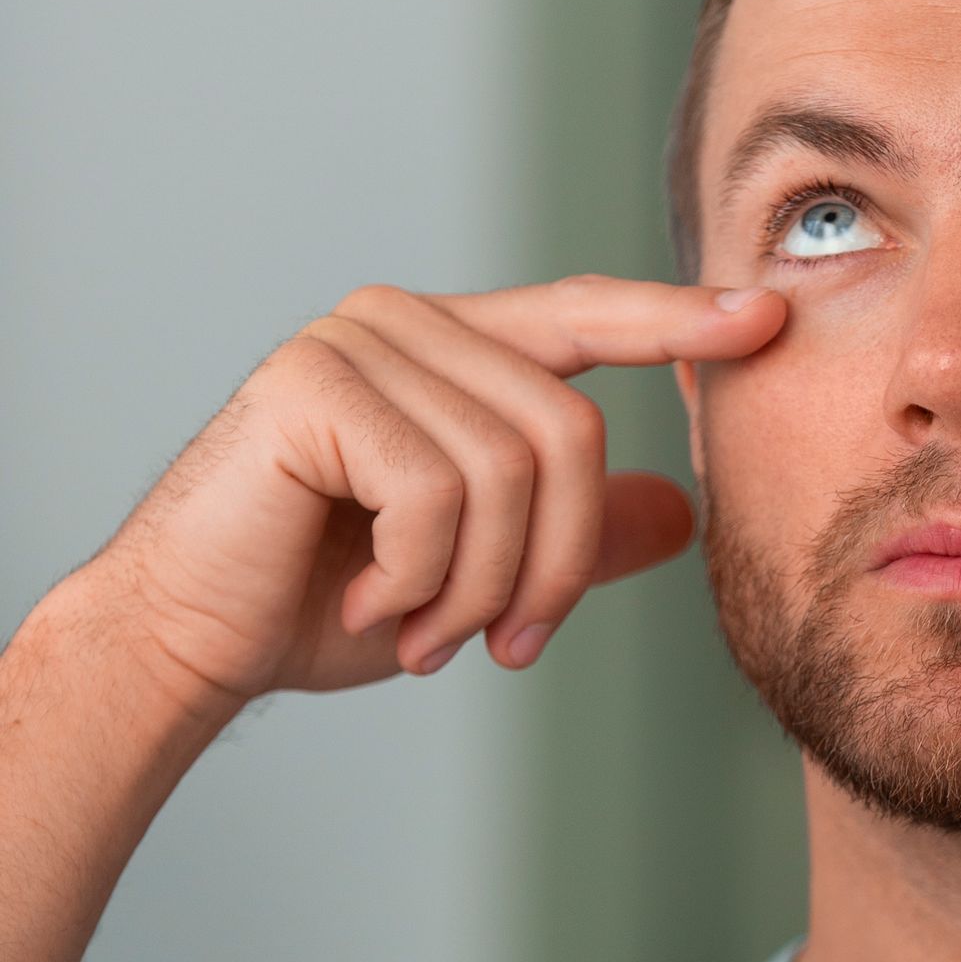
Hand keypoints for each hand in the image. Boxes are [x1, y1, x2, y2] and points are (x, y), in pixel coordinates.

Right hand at [83, 275, 786, 716]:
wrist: (191, 640)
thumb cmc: (324, 599)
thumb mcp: (478, 569)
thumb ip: (575, 530)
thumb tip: (683, 510)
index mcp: (451, 346)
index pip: (585, 318)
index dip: (676, 319)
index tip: (766, 318)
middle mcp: (407, 323)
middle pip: (568, 432)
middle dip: (552, 565)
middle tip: (504, 644)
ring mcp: (355, 343)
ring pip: (508, 471)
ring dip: (479, 587)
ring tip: (425, 633)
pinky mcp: (311, 386)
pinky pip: (435, 493)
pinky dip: (419, 578)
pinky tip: (369, 604)